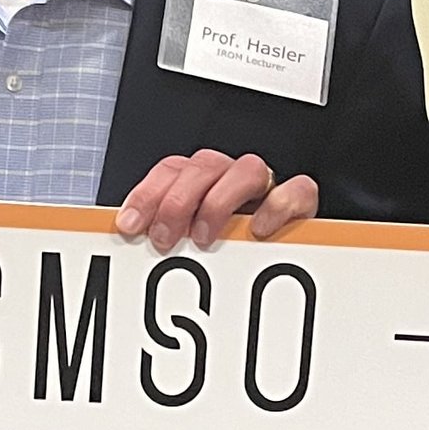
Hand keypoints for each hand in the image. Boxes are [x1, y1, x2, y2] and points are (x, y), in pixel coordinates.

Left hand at [114, 149, 319, 252]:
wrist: (287, 264)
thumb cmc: (228, 250)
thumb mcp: (188, 244)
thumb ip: (164, 238)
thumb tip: (129, 245)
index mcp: (202, 182)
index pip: (171, 169)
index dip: (147, 193)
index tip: (130, 225)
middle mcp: (231, 178)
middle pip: (203, 166)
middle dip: (177, 201)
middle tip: (164, 238)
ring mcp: (266, 187)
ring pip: (246, 169)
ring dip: (219, 202)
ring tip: (205, 237)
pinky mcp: (299, 202)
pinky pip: (296, 189)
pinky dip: (277, 207)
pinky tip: (258, 230)